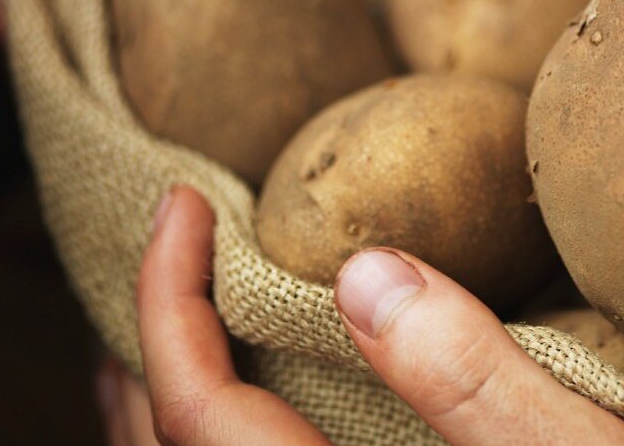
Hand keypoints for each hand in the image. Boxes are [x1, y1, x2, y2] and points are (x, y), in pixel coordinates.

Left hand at [101, 185, 623, 444]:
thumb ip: (478, 385)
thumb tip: (369, 272)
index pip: (202, 417)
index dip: (169, 299)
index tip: (182, 201)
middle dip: (145, 349)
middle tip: (163, 249)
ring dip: (171, 403)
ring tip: (178, 319)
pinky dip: (227, 437)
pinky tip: (266, 400)